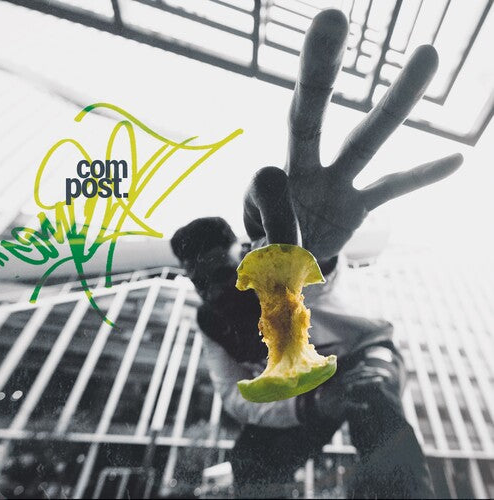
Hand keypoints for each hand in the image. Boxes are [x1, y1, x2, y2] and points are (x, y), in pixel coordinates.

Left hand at [243, 9, 462, 261]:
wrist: (290, 265)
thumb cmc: (269, 249)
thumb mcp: (260, 250)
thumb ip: (269, 228)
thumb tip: (274, 185)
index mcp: (270, 183)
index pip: (265, 181)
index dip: (268, 212)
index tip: (270, 245)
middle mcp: (303, 171)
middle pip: (308, 118)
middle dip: (318, 74)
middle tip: (331, 18)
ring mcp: (335, 185)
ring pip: (365, 141)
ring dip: (394, 104)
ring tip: (428, 54)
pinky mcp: (357, 205)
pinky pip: (391, 187)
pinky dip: (419, 176)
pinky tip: (455, 158)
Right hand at [297, 351, 399, 425]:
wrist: (323, 406)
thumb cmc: (336, 393)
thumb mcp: (345, 381)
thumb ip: (354, 373)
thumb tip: (362, 363)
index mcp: (346, 377)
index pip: (362, 371)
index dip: (374, 371)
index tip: (387, 374)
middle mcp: (344, 382)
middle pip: (360, 376)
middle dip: (374, 375)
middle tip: (388, 376)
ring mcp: (341, 392)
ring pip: (356, 385)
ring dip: (368, 383)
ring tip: (380, 382)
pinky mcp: (339, 404)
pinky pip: (349, 404)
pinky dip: (357, 405)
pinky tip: (366, 406)